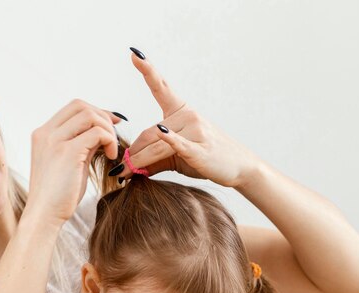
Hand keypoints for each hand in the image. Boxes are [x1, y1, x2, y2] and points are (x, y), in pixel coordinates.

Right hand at [27, 99, 120, 225]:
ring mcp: (55, 141)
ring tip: (112, 150)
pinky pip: (97, 133)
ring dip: (108, 129)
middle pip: (81, 105)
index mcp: (43, 134)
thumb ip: (81, 145)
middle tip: (114, 136)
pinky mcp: (67, 152)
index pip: (72, 108)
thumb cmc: (57, 196)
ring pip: (90, 115)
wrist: (43, 216)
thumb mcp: (68, 164)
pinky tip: (111, 156)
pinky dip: (109, 141)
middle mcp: (46, 133)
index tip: (110, 126)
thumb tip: (101, 133)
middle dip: (103, 117)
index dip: (95, 112)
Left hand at [118, 51, 261, 187]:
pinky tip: (162, 132)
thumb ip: (153, 157)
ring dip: (138, 160)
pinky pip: (178, 143)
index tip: (134, 53)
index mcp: (180, 111)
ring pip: (156, 143)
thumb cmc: (206, 158)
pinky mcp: (200, 148)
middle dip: (132, 153)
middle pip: (148, 133)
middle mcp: (187, 115)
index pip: (160, 88)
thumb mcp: (176, 156)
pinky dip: (169, 139)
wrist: (239, 167)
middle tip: (119, 170)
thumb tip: (127, 169)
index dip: (147, 70)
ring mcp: (195, 130)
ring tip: (124, 173)